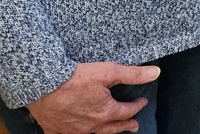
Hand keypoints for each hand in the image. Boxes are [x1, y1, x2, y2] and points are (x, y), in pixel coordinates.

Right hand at [26, 60, 158, 133]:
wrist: (43, 84)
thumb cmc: (76, 77)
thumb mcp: (109, 72)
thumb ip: (133, 74)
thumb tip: (156, 73)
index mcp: (105, 113)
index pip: (127, 111)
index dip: (137, 106)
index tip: (143, 101)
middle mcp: (90, 126)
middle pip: (112, 128)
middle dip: (125, 126)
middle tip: (134, 126)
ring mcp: (72, 130)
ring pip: (93, 133)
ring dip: (104, 131)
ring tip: (110, 130)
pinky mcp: (55, 129)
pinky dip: (75, 133)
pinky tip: (77, 131)